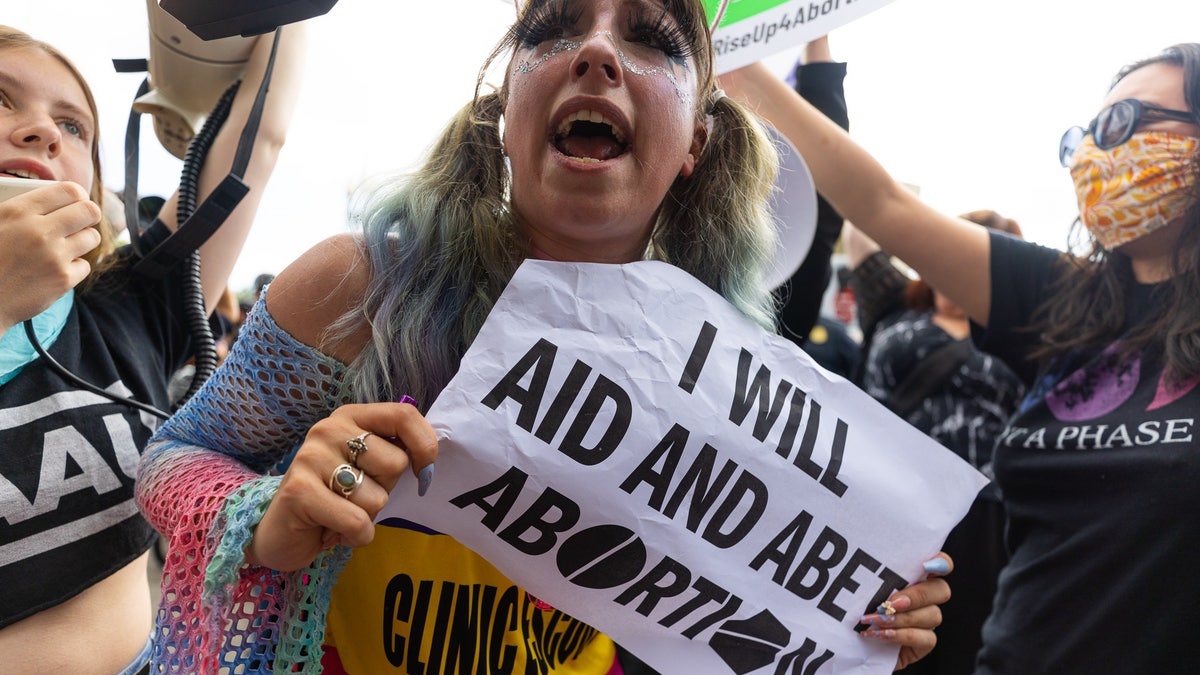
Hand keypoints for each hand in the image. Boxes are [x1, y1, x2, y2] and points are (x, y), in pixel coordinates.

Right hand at [0, 182, 100, 330]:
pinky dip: (73, 267)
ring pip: (92, 237)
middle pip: (89, 211)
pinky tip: (55, 269)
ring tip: (66, 246)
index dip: (77, 196)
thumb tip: (49, 201)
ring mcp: (54, 256)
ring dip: (83, 240)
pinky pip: (84, 265)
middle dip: (89, 215)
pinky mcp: (63, 279)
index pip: (69, 190)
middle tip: (81, 223)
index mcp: (18, 211)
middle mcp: (39, 231)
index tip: (77, 202)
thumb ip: (20, 210)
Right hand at [245, 400, 437, 570]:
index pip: (404, 415)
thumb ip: (393, 453)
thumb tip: (429, 461)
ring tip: (340, 513)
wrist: (280, 531)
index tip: (423, 473)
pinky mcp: (299, 491)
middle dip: (385, 491)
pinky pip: (357, 522)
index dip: (425, 446)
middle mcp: (329, 429)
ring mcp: (311, 458)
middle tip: (355, 497)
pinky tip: (332, 532)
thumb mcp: (366, 468)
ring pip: (377, 498)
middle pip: (396, 463)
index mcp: (350, 417)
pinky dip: (355, 537)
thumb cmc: (334, 498)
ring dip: (367, 517)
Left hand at [857, 553, 952, 670]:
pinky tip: (880, 634)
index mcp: (912, 577)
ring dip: (902, 618)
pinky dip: (902, 635)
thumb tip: (867, 562)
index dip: (940, 562)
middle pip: (941, 590)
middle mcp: (924, 598)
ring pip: (933, 615)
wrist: (844, 644)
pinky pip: (927, 639)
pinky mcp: (923, 644)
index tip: (926, 565)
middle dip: (917, 595)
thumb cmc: (852, 608)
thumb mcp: (858, 588)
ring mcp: (926, 621)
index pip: (941, 564)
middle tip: (891, 602)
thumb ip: (869, 575)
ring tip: (875, 620)